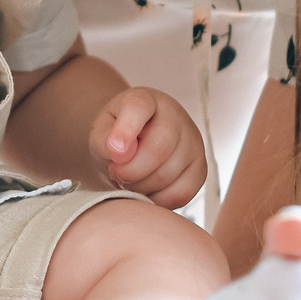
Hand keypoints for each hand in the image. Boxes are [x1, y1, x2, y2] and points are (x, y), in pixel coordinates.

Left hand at [87, 85, 206, 207]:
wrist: (134, 145)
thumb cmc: (115, 137)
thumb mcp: (100, 133)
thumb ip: (104, 139)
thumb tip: (121, 152)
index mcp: (145, 99)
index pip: (139, 106)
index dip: (126, 130)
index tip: (113, 151)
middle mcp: (176, 116)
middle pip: (159, 147)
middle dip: (131, 170)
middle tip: (116, 173)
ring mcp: (193, 142)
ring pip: (169, 174)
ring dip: (142, 187)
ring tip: (130, 180)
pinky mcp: (200, 169)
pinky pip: (182, 193)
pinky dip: (159, 200)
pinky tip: (147, 191)